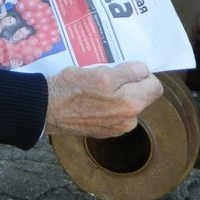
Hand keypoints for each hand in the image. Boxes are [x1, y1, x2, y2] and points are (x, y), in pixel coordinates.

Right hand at [43, 61, 162, 137]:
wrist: (45, 110)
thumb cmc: (71, 89)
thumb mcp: (100, 72)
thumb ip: (128, 72)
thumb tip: (144, 70)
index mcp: (132, 103)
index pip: (154, 85)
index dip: (142, 73)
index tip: (125, 68)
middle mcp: (129, 120)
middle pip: (140, 95)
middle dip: (128, 83)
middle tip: (106, 75)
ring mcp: (116, 128)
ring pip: (125, 103)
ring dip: (116, 93)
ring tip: (95, 87)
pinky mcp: (103, 131)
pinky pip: (113, 113)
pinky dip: (106, 105)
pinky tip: (89, 99)